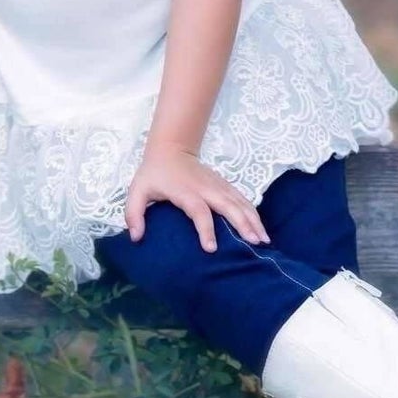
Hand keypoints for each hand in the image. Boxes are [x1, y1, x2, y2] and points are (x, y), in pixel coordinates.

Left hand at [124, 141, 270, 251]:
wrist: (171, 148)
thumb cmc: (154, 174)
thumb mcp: (137, 191)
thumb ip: (133, 214)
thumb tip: (136, 238)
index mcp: (186, 192)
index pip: (199, 211)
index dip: (204, 229)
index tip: (211, 248)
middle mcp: (206, 188)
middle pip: (228, 206)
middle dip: (242, 224)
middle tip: (253, 243)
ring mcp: (218, 185)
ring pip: (240, 202)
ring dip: (253, 220)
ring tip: (263, 240)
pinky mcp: (224, 185)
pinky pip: (242, 200)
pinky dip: (253, 213)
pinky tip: (261, 229)